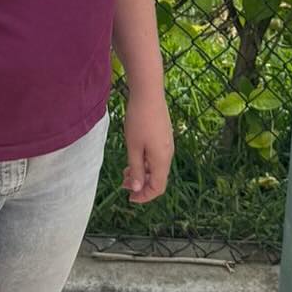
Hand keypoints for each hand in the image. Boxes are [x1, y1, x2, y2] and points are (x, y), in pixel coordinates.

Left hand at [121, 87, 173, 204]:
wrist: (148, 94)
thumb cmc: (139, 120)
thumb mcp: (133, 147)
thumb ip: (136, 169)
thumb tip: (138, 188)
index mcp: (162, 160)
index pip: (158, 187)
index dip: (144, 196)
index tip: (129, 197)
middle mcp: (168, 154)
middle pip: (158, 178)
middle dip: (141, 184)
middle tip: (123, 183)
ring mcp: (167, 144)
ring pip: (156, 167)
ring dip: (142, 172)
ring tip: (125, 171)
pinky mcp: (164, 136)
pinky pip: (156, 156)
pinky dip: (145, 162)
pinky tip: (133, 156)